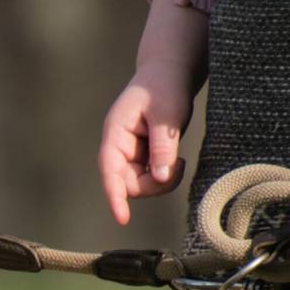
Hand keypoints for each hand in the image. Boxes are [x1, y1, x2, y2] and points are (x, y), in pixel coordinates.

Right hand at [99, 0, 207, 224]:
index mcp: (115, 132)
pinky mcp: (142, 156)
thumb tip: (161, 177)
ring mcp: (130, 153)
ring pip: (139, 184)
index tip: (122, 218)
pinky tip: (177, 160)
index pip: (109, 170)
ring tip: (180, 161)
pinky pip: (150, 178)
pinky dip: (166, 176)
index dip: (114, 195)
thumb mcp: (168, 114)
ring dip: (161, 181)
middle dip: (153, 184)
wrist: (170, 71)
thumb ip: (163, 146)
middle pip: (127, 183)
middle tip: (180, 165)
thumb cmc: (166, 86)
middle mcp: (118, 146)